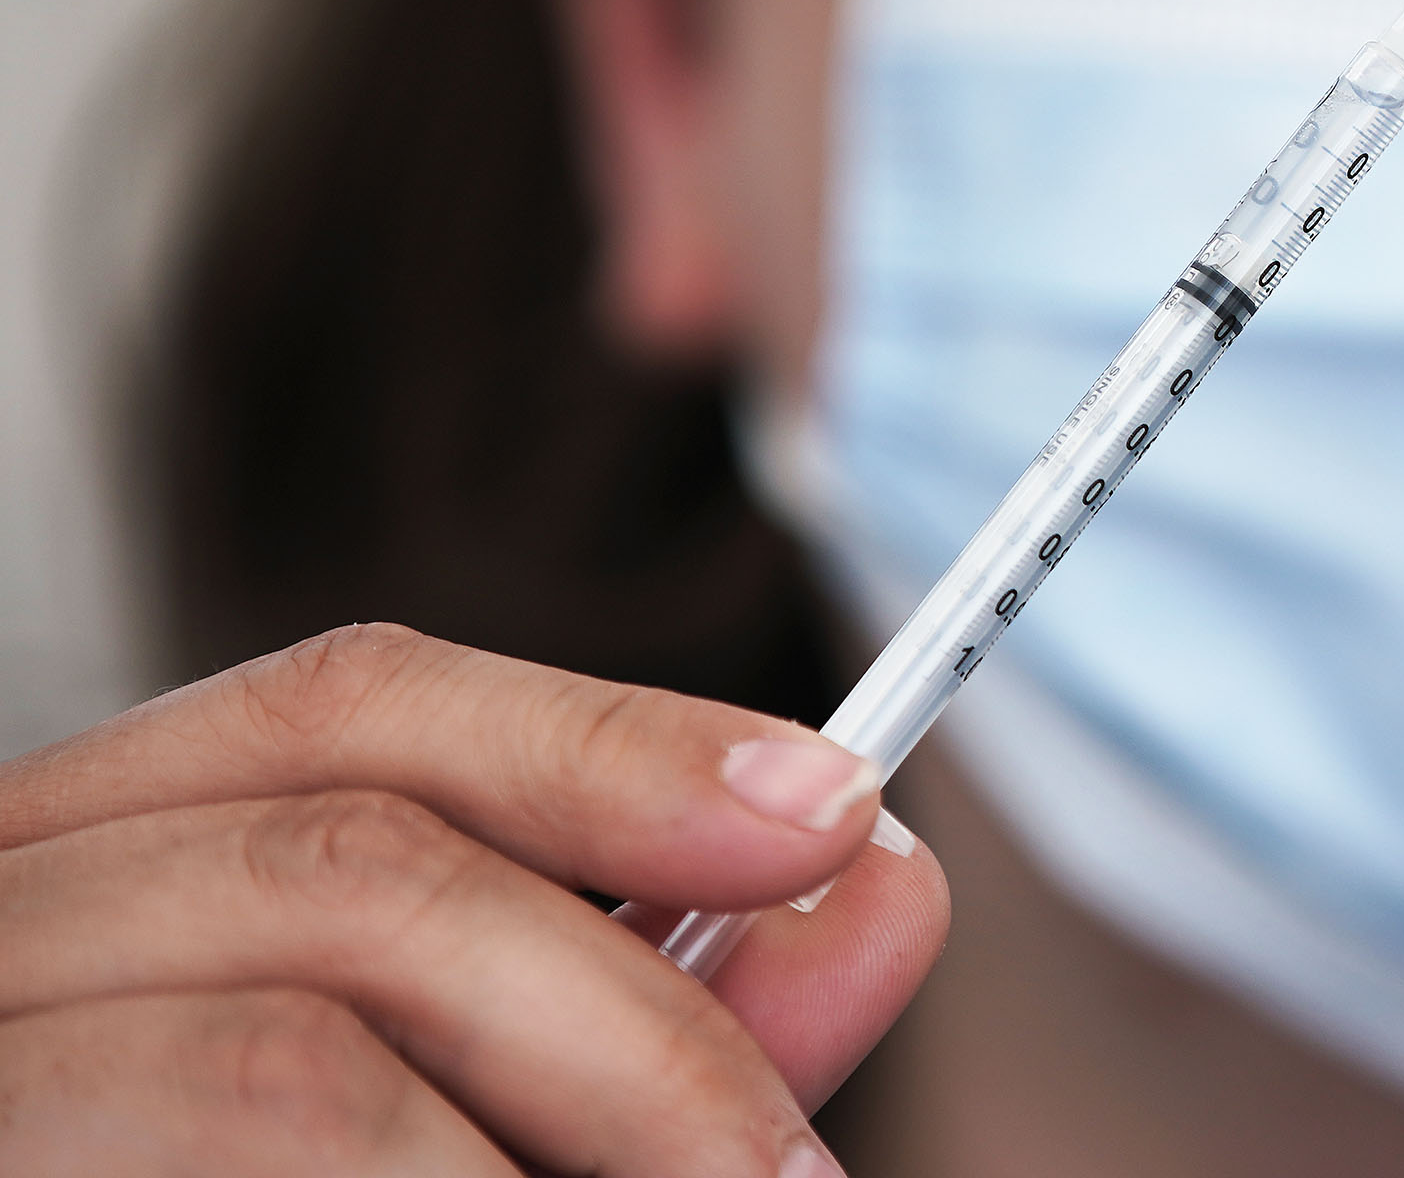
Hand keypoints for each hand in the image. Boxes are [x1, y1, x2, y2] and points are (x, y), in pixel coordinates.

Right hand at [0, 624, 945, 1174]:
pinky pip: (241, 1165)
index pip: (350, 710)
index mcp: (92, 872)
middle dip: (634, 1021)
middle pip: (357, 871)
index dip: (609, 745)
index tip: (831, 810)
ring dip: (548, 1157)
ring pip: (295, 1060)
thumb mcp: (466, 1107)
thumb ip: (644, 1015)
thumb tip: (871, 885)